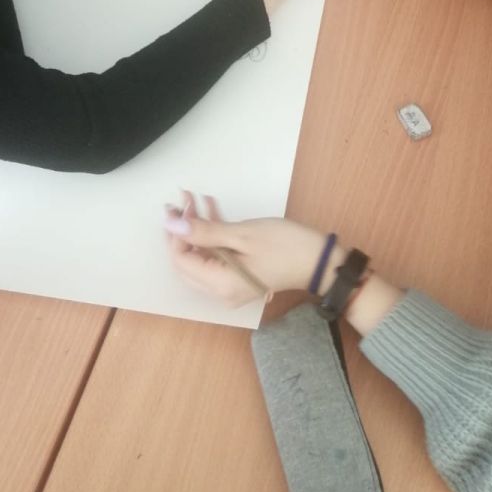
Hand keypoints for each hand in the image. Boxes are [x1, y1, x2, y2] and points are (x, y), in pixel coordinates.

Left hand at [165, 192, 325, 305]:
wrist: (320, 261)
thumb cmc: (284, 246)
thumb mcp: (243, 234)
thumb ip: (204, 231)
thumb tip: (171, 226)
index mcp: (219, 284)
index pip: (181, 260)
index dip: (175, 233)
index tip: (177, 206)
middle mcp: (220, 292)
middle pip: (187, 261)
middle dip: (183, 230)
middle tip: (184, 202)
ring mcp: (230, 287)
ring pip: (201, 257)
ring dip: (198, 229)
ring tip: (197, 200)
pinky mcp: (239, 277)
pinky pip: (216, 258)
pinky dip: (213, 236)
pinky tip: (213, 210)